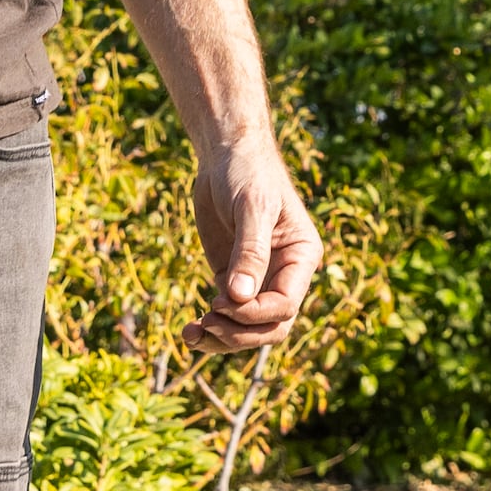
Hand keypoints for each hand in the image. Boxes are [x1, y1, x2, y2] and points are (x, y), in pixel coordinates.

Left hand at [189, 136, 322, 355]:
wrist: (226, 153)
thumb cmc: (247, 172)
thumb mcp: (252, 207)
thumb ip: (249, 252)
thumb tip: (239, 299)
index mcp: (301, 257)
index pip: (286, 304)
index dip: (255, 314)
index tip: (221, 303)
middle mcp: (284, 273)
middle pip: (270, 326)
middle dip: (238, 333)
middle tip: (206, 324)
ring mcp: (257, 279)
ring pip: (247, 328)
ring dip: (221, 338)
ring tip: (190, 334)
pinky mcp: (232, 278)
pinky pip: (227, 314)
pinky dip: (209, 327)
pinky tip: (189, 329)